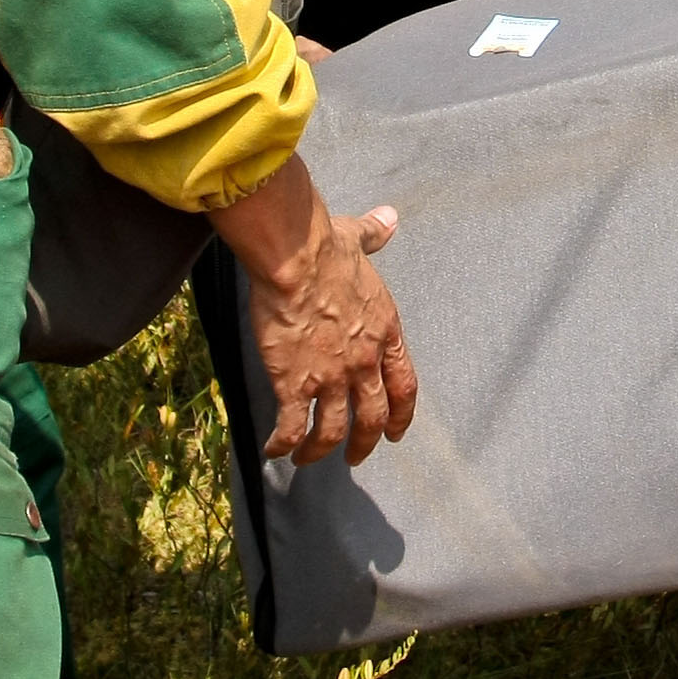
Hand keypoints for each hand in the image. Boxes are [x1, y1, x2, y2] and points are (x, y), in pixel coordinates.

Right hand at [210, 153, 417, 464]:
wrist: (295, 258)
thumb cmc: (324, 245)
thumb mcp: (357, 240)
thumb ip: (375, 234)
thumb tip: (389, 218)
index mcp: (384, 330)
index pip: (404, 383)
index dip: (402, 412)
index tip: (397, 431)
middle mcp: (363, 360)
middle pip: (373, 416)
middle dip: (365, 442)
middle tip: (355, 457)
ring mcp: (331, 376)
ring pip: (332, 430)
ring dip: (321, 451)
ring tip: (307, 461)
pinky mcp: (295, 383)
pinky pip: (292, 427)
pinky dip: (283, 445)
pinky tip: (273, 451)